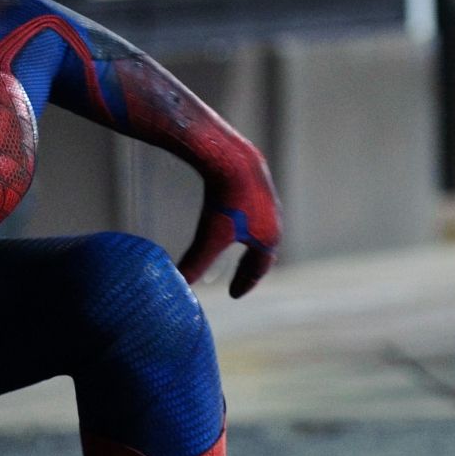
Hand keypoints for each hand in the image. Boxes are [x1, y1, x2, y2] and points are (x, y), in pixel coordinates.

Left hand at [176, 158, 282, 298]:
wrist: (234, 161)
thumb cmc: (224, 203)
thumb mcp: (208, 238)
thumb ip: (197, 263)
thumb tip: (180, 285)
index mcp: (268, 239)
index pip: (258, 269)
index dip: (245, 282)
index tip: (233, 294)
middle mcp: (274, 222)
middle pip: (263, 252)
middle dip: (250, 267)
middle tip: (239, 278)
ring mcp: (270, 203)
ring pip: (261, 232)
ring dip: (251, 246)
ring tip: (240, 252)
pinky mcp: (260, 187)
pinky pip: (256, 214)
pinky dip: (247, 226)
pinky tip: (235, 222)